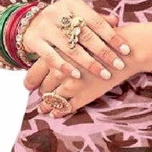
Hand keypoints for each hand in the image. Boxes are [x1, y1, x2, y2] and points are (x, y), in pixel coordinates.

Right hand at [18, 0, 130, 86]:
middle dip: (104, 52)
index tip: (126, 50)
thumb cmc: (63, 21)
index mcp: (72, 4)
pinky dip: (64, 67)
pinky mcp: (34, 40)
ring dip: (88, 63)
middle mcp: (57, 13)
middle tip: (119, 65)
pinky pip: (51, 57)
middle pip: (85, 35)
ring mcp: (44, 27)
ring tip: (103, 74)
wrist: (30, 22)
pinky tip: (77, 75)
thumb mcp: (78, 14)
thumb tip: (116, 21)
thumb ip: (96, 19)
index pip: (96, 21)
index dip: (112, 36)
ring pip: (70, 47)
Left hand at [34, 18, 151, 116]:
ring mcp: (71, 85)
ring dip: (45, 105)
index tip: (28, 85)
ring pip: (52, 99)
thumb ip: (63, 45)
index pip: (34, 72)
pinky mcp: (84, 96)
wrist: (124, 52)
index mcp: (56, 54)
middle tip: (38, 95)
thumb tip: (51, 51)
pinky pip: (66, 107)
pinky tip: (55, 114)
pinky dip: (58, 112)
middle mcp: (59, 71)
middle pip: (43, 87)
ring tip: (42, 108)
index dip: (30, 81)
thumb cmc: (103, 40)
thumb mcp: (78, 37)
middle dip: (40, 92)